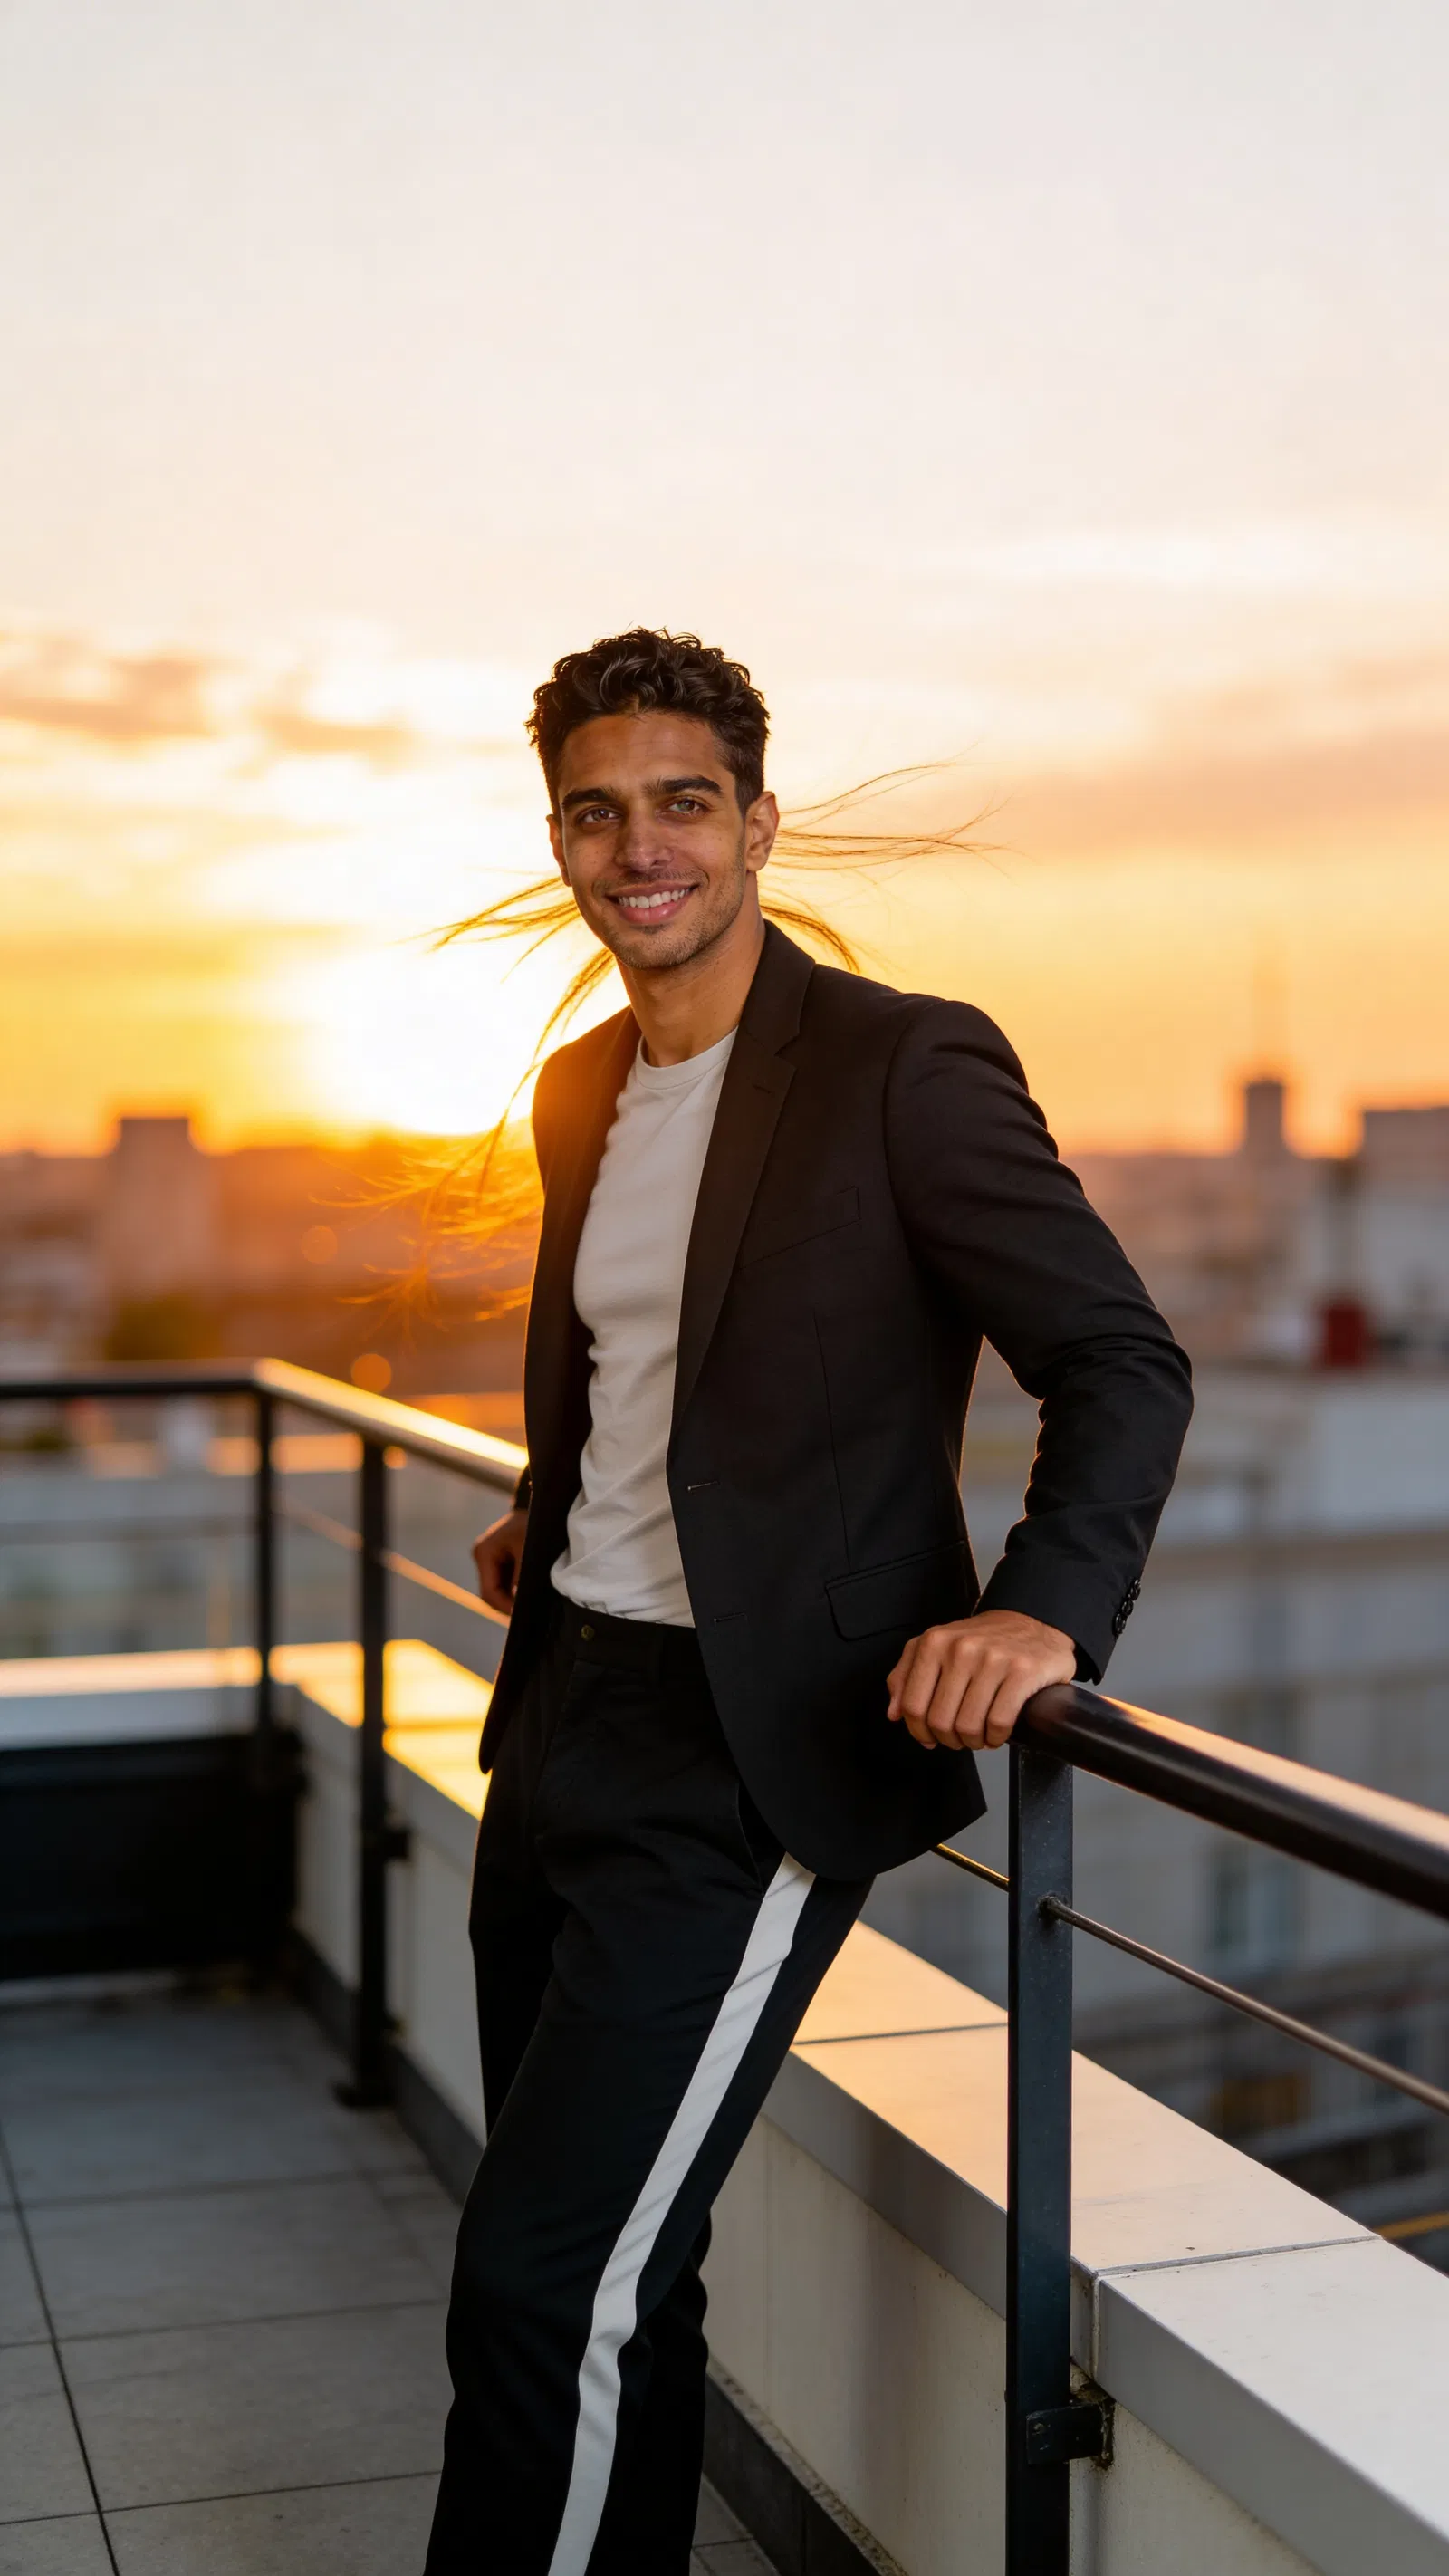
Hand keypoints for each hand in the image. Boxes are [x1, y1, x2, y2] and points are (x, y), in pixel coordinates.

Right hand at [472, 1509, 528, 1618]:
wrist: (540, 1506)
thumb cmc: (533, 1523)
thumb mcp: (528, 1549)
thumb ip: (521, 1577)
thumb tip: (518, 1601)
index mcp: (484, 1552)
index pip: (489, 1591)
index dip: (504, 1606)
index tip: (521, 1615)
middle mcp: (482, 1556)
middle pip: (490, 1593)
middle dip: (507, 1605)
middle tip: (527, 1615)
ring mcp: (489, 1558)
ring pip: (497, 1590)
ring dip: (511, 1598)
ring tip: (530, 1606)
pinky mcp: (499, 1560)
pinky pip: (503, 1582)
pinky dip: (514, 1590)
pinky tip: (527, 1595)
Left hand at [886, 1609, 1074, 1751]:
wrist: (1033, 1623)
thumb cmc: (985, 1641)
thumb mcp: (937, 1647)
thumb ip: (906, 1675)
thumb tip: (894, 1713)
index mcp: (934, 1642)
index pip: (912, 1706)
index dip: (920, 1732)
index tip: (930, 1737)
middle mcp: (961, 1648)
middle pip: (940, 1721)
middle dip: (949, 1740)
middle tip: (959, 1738)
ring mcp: (993, 1659)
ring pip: (968, 1726)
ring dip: (973, 1742)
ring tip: (979, 1736)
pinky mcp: (1022, 1672)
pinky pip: (998, 1723)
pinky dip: (996, 1738)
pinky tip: (997, 1732)